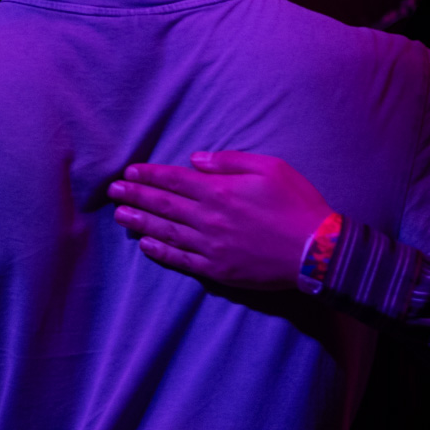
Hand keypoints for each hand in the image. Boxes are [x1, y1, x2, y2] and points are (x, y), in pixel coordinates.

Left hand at [110, 151, 333, 289]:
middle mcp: (209, 218)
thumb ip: (230, 161)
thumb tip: (197, 160)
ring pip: (166, 231)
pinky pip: (181, 259)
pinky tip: (145, 245)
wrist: (316, 251)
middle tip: (113, 191)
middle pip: (163, 204)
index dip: (150, 175)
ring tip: (119, 216)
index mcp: (220, 191)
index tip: (130, 172)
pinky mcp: (217, 269)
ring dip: (140, 222)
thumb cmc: (297, 205)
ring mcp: (211, 246)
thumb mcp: (270, 168)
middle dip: (136, 196)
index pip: (175, 180)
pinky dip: (160, 251)